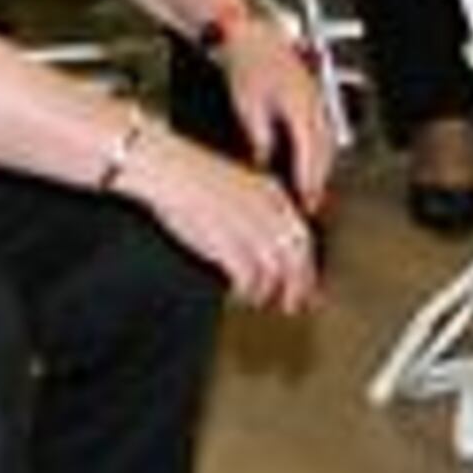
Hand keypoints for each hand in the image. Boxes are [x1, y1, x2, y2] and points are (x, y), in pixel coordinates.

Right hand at [126, 129, 318, 314]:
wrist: (167, 167)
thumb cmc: (192, 179)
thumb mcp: (237, 188)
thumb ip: (258, 214)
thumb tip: (269, 248)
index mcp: (272, 193)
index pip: (302, 236)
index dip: (306, 265)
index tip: (305, 284)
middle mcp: (268, 209)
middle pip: (296, 256)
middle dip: (298, 285)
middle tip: (291, 305)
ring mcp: (249, 225)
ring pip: (275, 270)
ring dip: (268, 291)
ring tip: (257, 299)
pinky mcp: (228, 240)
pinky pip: (248, 276)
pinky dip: (246, 290)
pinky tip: (238, 294)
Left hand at [215, 11, 338, 210]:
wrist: (253, 34)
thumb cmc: (249, 65)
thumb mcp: (247, 107)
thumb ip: (260, 139)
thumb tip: (263, 164)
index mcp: (301, 108)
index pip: (310, 154)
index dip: (308, 181)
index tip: (306, 202)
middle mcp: (315, 104)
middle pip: (325, 151)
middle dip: (319, 179)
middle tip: (312, 203)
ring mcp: (318, 97)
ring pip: (328, 140)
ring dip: (323, 165)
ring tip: (313, 186)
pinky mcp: (314, 93)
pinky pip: (324, 127)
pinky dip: (321, 147)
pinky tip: (312, 156)